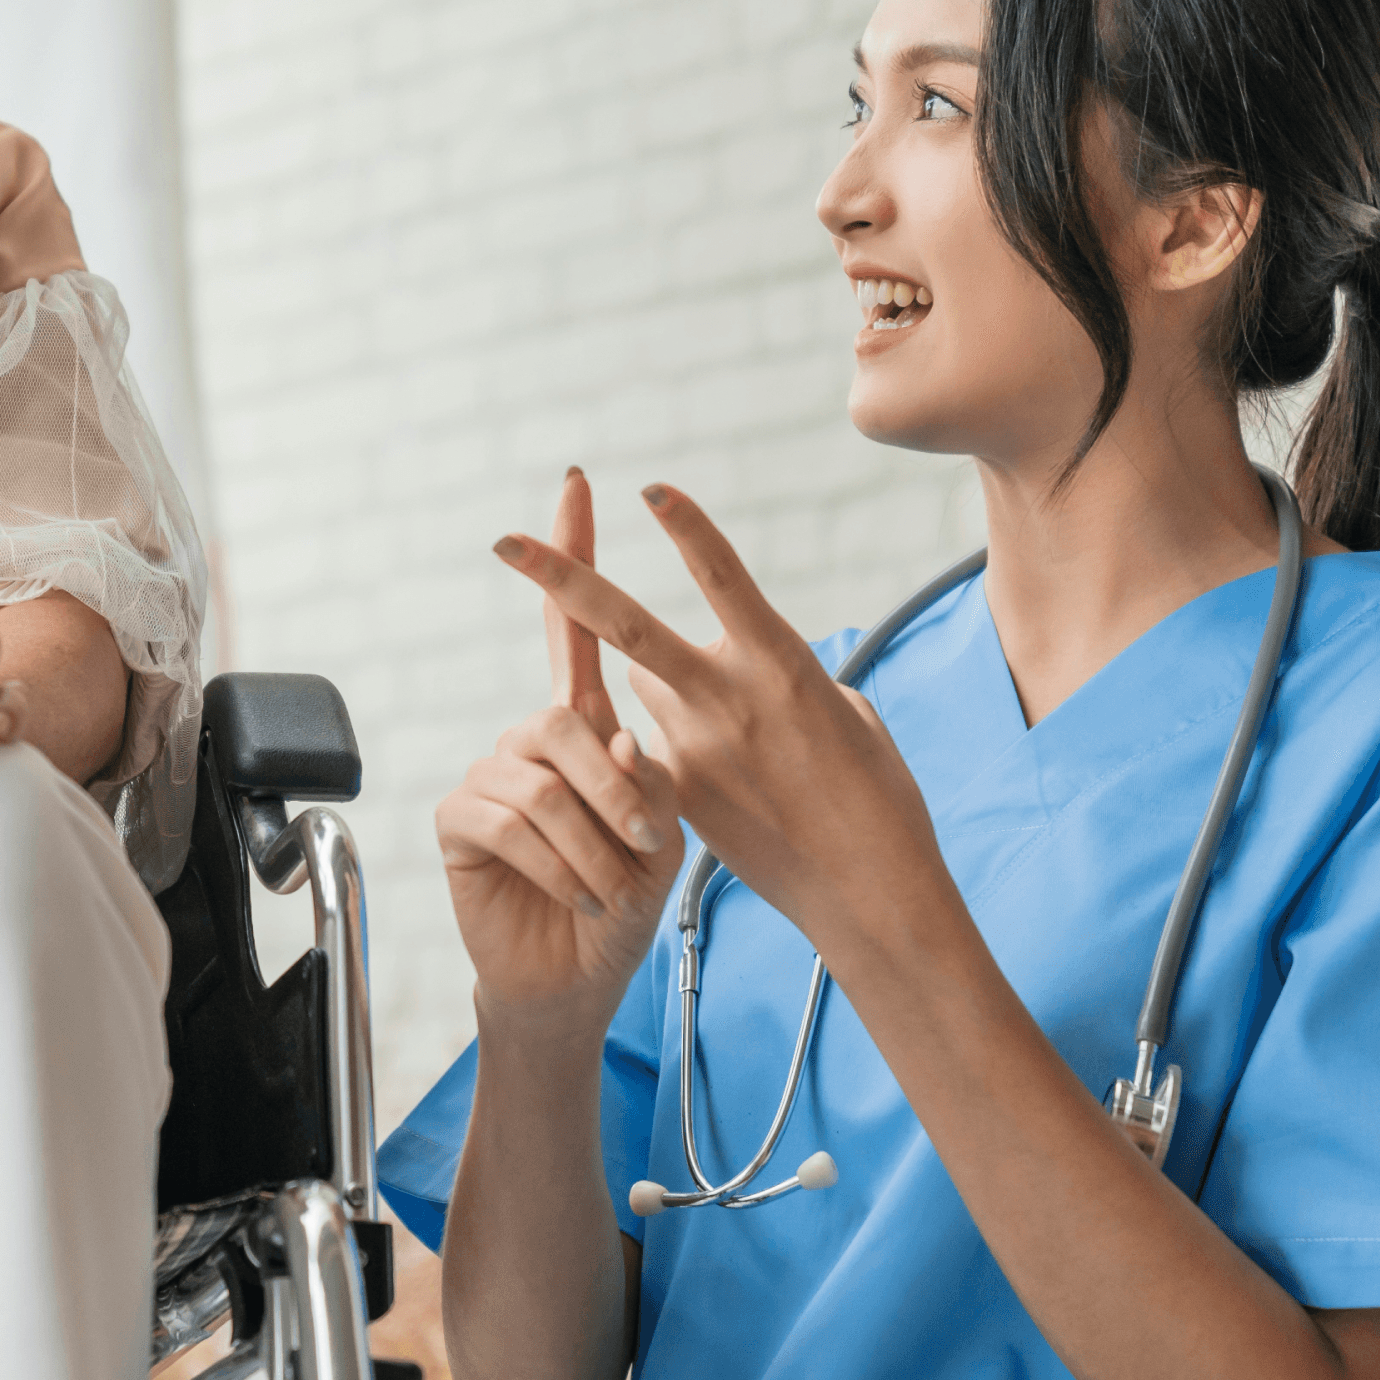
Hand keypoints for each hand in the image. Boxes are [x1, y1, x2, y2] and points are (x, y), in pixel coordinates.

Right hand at [436, 471, 688, 1040]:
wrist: (581, 977)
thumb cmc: (626, 900)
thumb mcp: (664, 833)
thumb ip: (649, 777)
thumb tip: (618, 740)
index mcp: (585, 728)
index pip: (575, 627)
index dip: (571, 558)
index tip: (576, 488)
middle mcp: (533, 740)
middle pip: (567, 714)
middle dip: (614, 787)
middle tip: (643, 846)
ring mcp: (492, 774)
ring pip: (544, 776)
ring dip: (592, 841)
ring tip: (610, 885)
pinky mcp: (460, 819)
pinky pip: (507, 816)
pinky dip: (554, 861)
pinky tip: (573, 893)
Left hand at [493, 482, 946, 958]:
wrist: (869, 891)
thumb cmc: (877, 795)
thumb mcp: (845, 711)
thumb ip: (786, 671)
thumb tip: (751, 658)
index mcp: (782, 661)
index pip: (722, 575)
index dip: (685, 527)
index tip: (646, 488)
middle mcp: (729, 696)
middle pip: (624, 625)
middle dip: (560, 580)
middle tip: (503, 544)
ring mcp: (696, 746)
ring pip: (643, 683)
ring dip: (663, 684)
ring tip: (736, 735)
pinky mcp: (679, 792)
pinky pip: (653, 742)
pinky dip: (671, 743)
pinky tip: (730, 782)